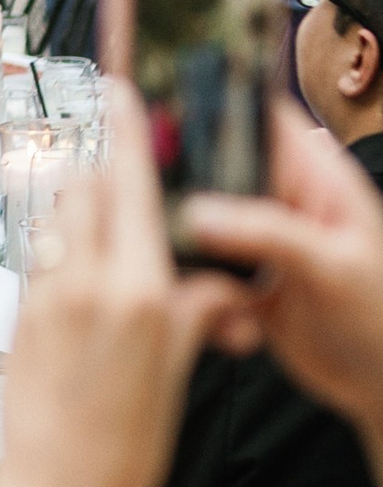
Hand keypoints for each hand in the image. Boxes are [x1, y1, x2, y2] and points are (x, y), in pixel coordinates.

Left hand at [0, 88, 218, 486]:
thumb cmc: (122, 453)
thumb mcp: (176, 374)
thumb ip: (193, 315)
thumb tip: (213, 291)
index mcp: (135, 291)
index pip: (130, 185)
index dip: (128, 132)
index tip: (123, 90)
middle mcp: (83, 283)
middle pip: (88, 188)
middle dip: (108, 173)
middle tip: (132, 180)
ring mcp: (45, 297)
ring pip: (61, 220)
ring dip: (83, 210)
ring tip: (110, 233)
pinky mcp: (21, 317)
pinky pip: (45, 259)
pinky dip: (66, 251)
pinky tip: (84, 280)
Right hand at [179, 105, 382, 480]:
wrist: (380, 387)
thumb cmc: (379, 321)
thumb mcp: (330, 267)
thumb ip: (267, 233)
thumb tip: (196, 211)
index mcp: (317, 177)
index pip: (261, 116)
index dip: (216, 99)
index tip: (159, 99)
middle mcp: (283, 198)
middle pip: (219, 161)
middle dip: (180, 167)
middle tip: (128, 173)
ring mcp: (260, 236)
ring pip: (203, 210)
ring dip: (178, 225)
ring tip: (150, 236)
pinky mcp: (243, 274)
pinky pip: (200, 260)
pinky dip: (188, 274)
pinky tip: (194, 295)